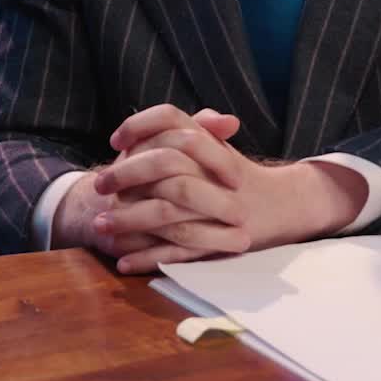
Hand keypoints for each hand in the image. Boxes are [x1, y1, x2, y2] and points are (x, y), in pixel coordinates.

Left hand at [83, 105, 363, 273]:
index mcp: (209, 142)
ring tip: (101, 229)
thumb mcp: (214, 148)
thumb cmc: (236, 176)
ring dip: (130, 222)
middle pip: (165, 167)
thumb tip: (137, 137)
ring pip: (168, 212)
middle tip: (98, 187)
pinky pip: (179, 250)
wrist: (282, 204)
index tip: (116, 140)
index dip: (140, 126)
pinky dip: (148, 257)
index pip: (172, 119)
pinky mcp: (219, 239)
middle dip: (126, 177)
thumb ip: (182, 136)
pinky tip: (123, 261)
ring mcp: (217, 208)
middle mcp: (213, 171)